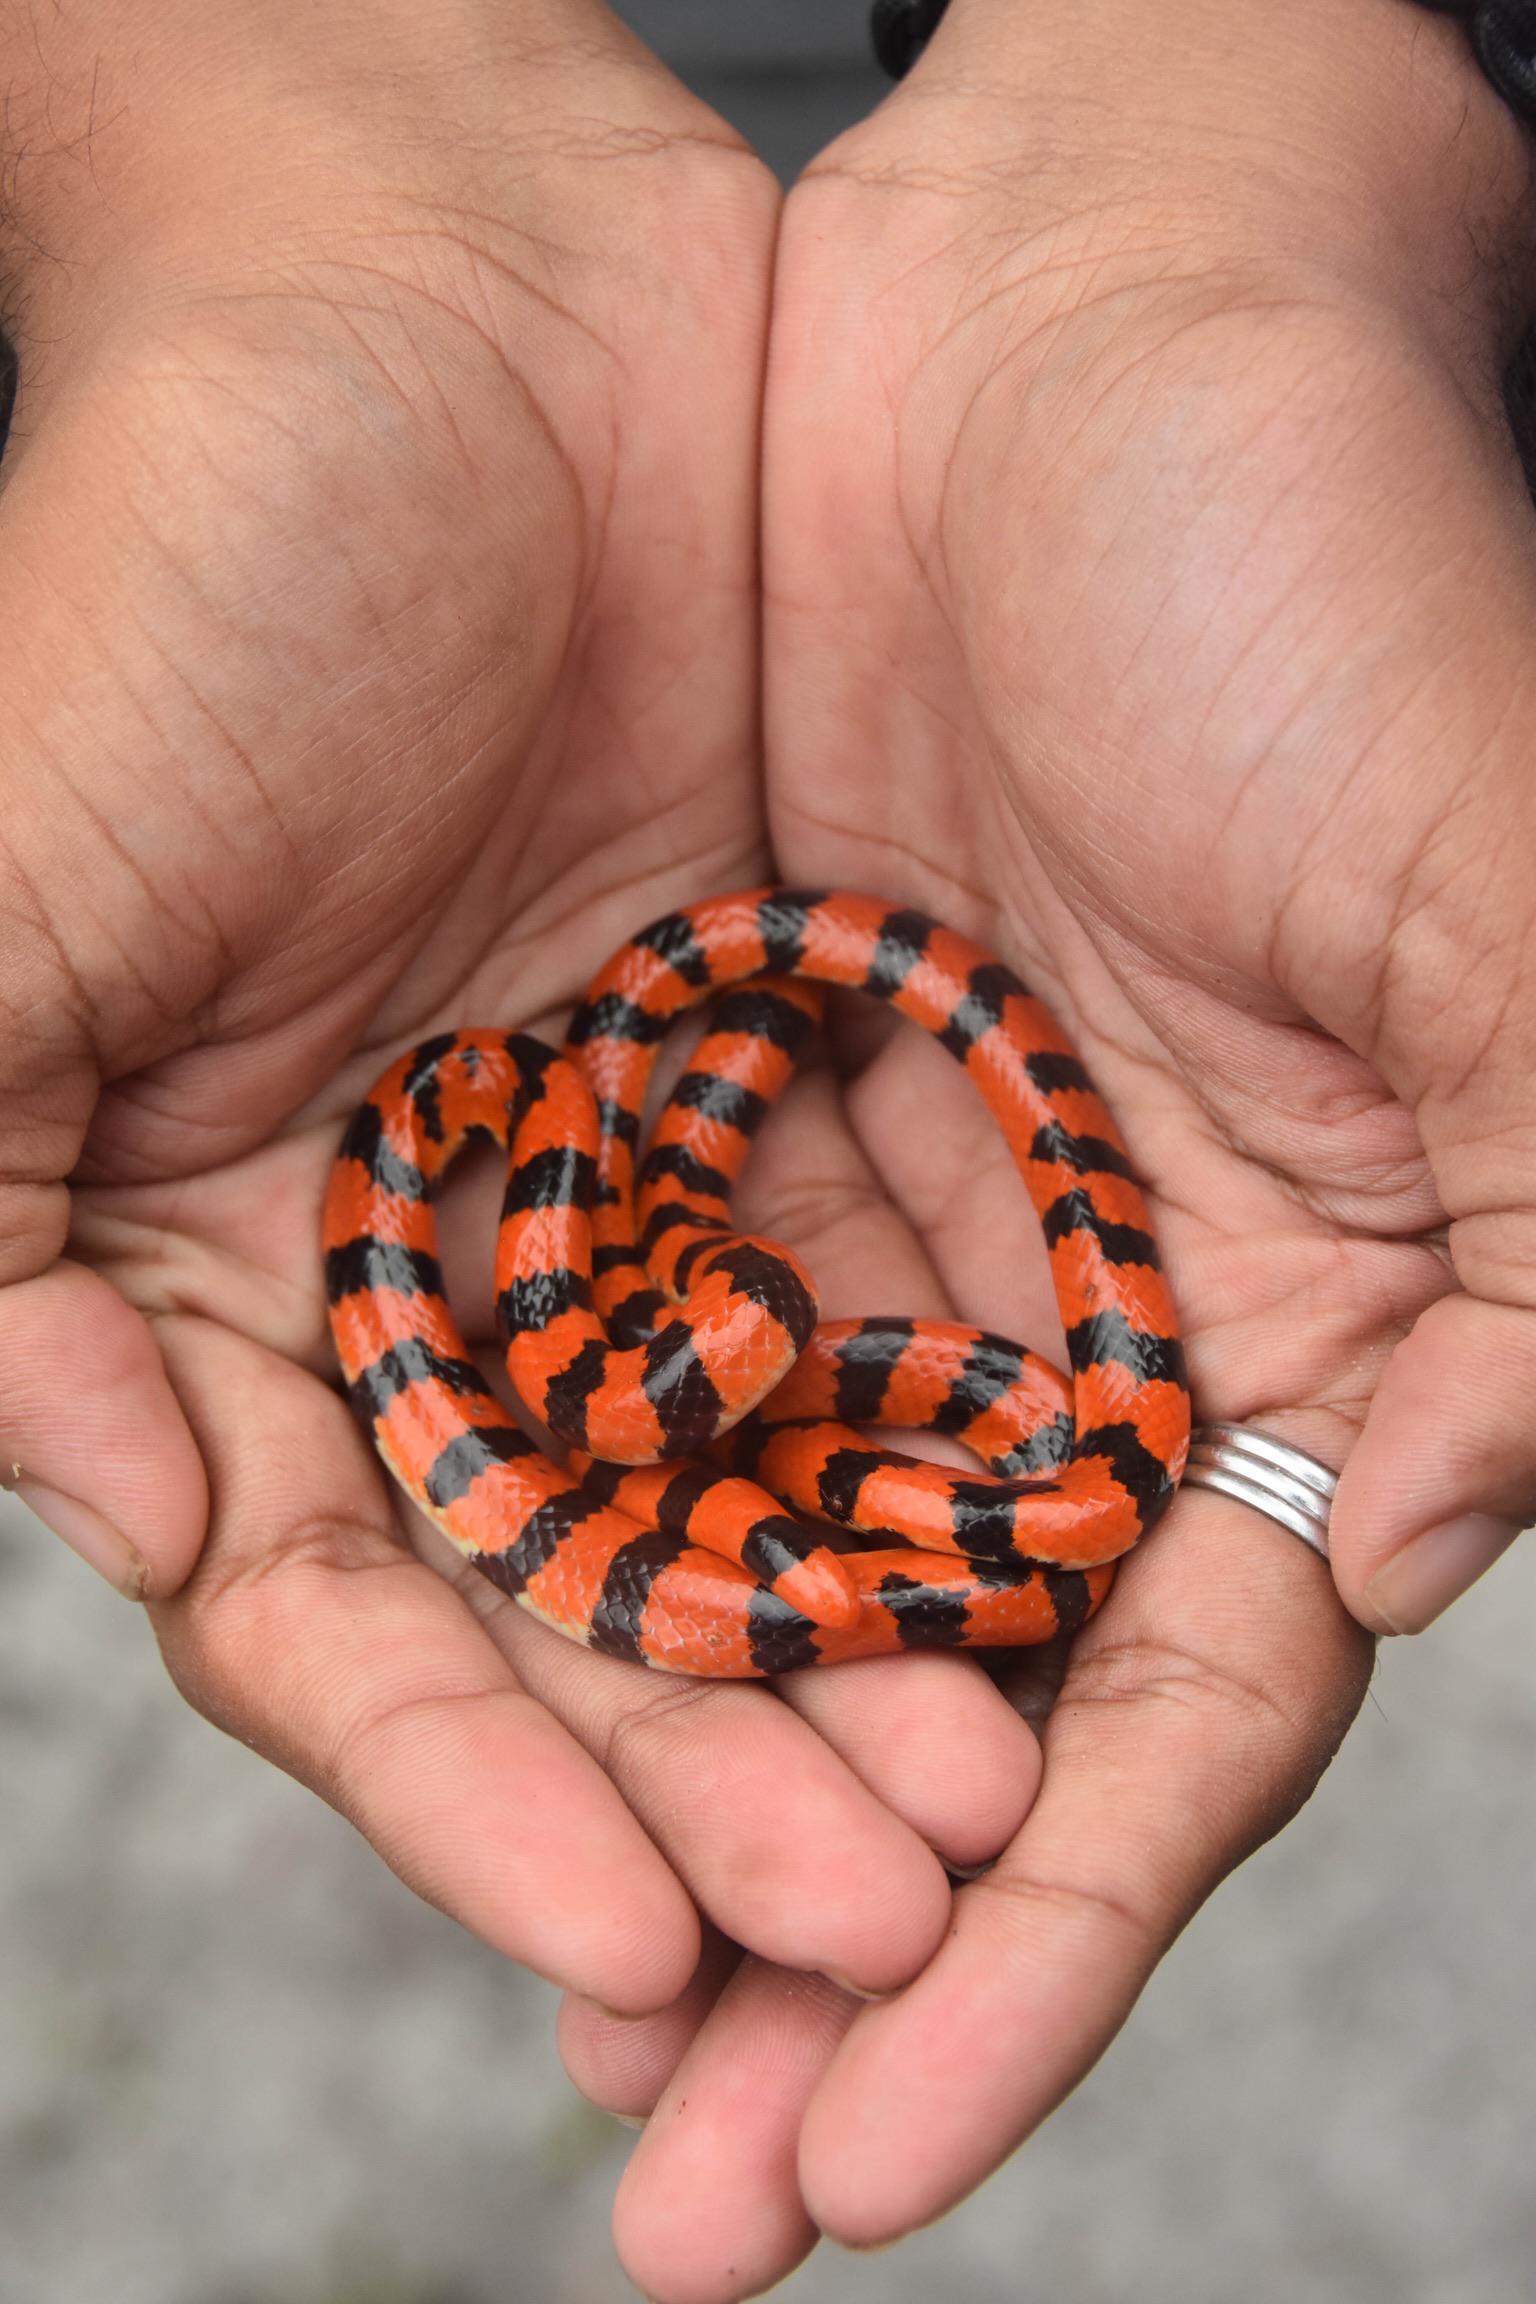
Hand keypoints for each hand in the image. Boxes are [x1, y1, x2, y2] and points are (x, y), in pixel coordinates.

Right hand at [0, 0, 1041, 2029]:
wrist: (453, 306)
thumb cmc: (188, 556)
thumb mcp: (17, 890)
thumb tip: (105, 1499)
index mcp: (225, 1281)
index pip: (353, 1615)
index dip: (477, 1792)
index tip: (627, 1941)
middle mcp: (436, 1286)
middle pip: (581, 1613)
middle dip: (709, 1787)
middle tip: (866, 1922)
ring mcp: (628, 1205)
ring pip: (761, 1503)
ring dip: (858, 1675)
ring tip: (991, 1820)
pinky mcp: (802, 1098)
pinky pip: (900, 1311)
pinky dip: (961, 1456)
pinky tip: (1054, 1587)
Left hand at [561, 0, 1533, 2286]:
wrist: (1075, 320)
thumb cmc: (1328, 579)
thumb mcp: (1498, 925)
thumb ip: (1517, 1259)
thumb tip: (1382, 1566)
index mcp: (1278, 1336)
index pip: (1161, 1724)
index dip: (1040, 1943)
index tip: (889, 2133)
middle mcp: (1070, 1332)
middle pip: (937, 1717)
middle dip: (823, 1961)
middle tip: (689, 2195)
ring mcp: (877, 1237)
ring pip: (750, 1588)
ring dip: (658, 1813)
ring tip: (571, 2044)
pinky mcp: (698, 1110)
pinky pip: (600, 1359)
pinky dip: (542, 1539)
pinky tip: (458, 1705)